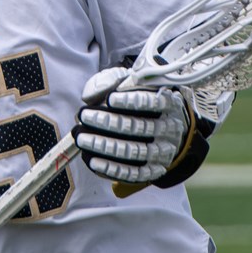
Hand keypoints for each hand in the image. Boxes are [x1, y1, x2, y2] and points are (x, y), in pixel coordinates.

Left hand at [73, 66, 208, 195]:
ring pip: (134, 151)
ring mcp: (164, 151)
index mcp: (169, 103)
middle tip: (83, 117)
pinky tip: (93, 160)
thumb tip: (94, 94)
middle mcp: (170, 128)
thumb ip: (110, 79)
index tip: (109, 99)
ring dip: (105, 146)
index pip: (153, 102)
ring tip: (81, 138)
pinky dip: (113, 168)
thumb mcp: (128, 81)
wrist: (160, 125)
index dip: (131, 101)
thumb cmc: (138, 98)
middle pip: (139, 127)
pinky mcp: (154, 169)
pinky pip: (134, 172)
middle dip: (108, 122)